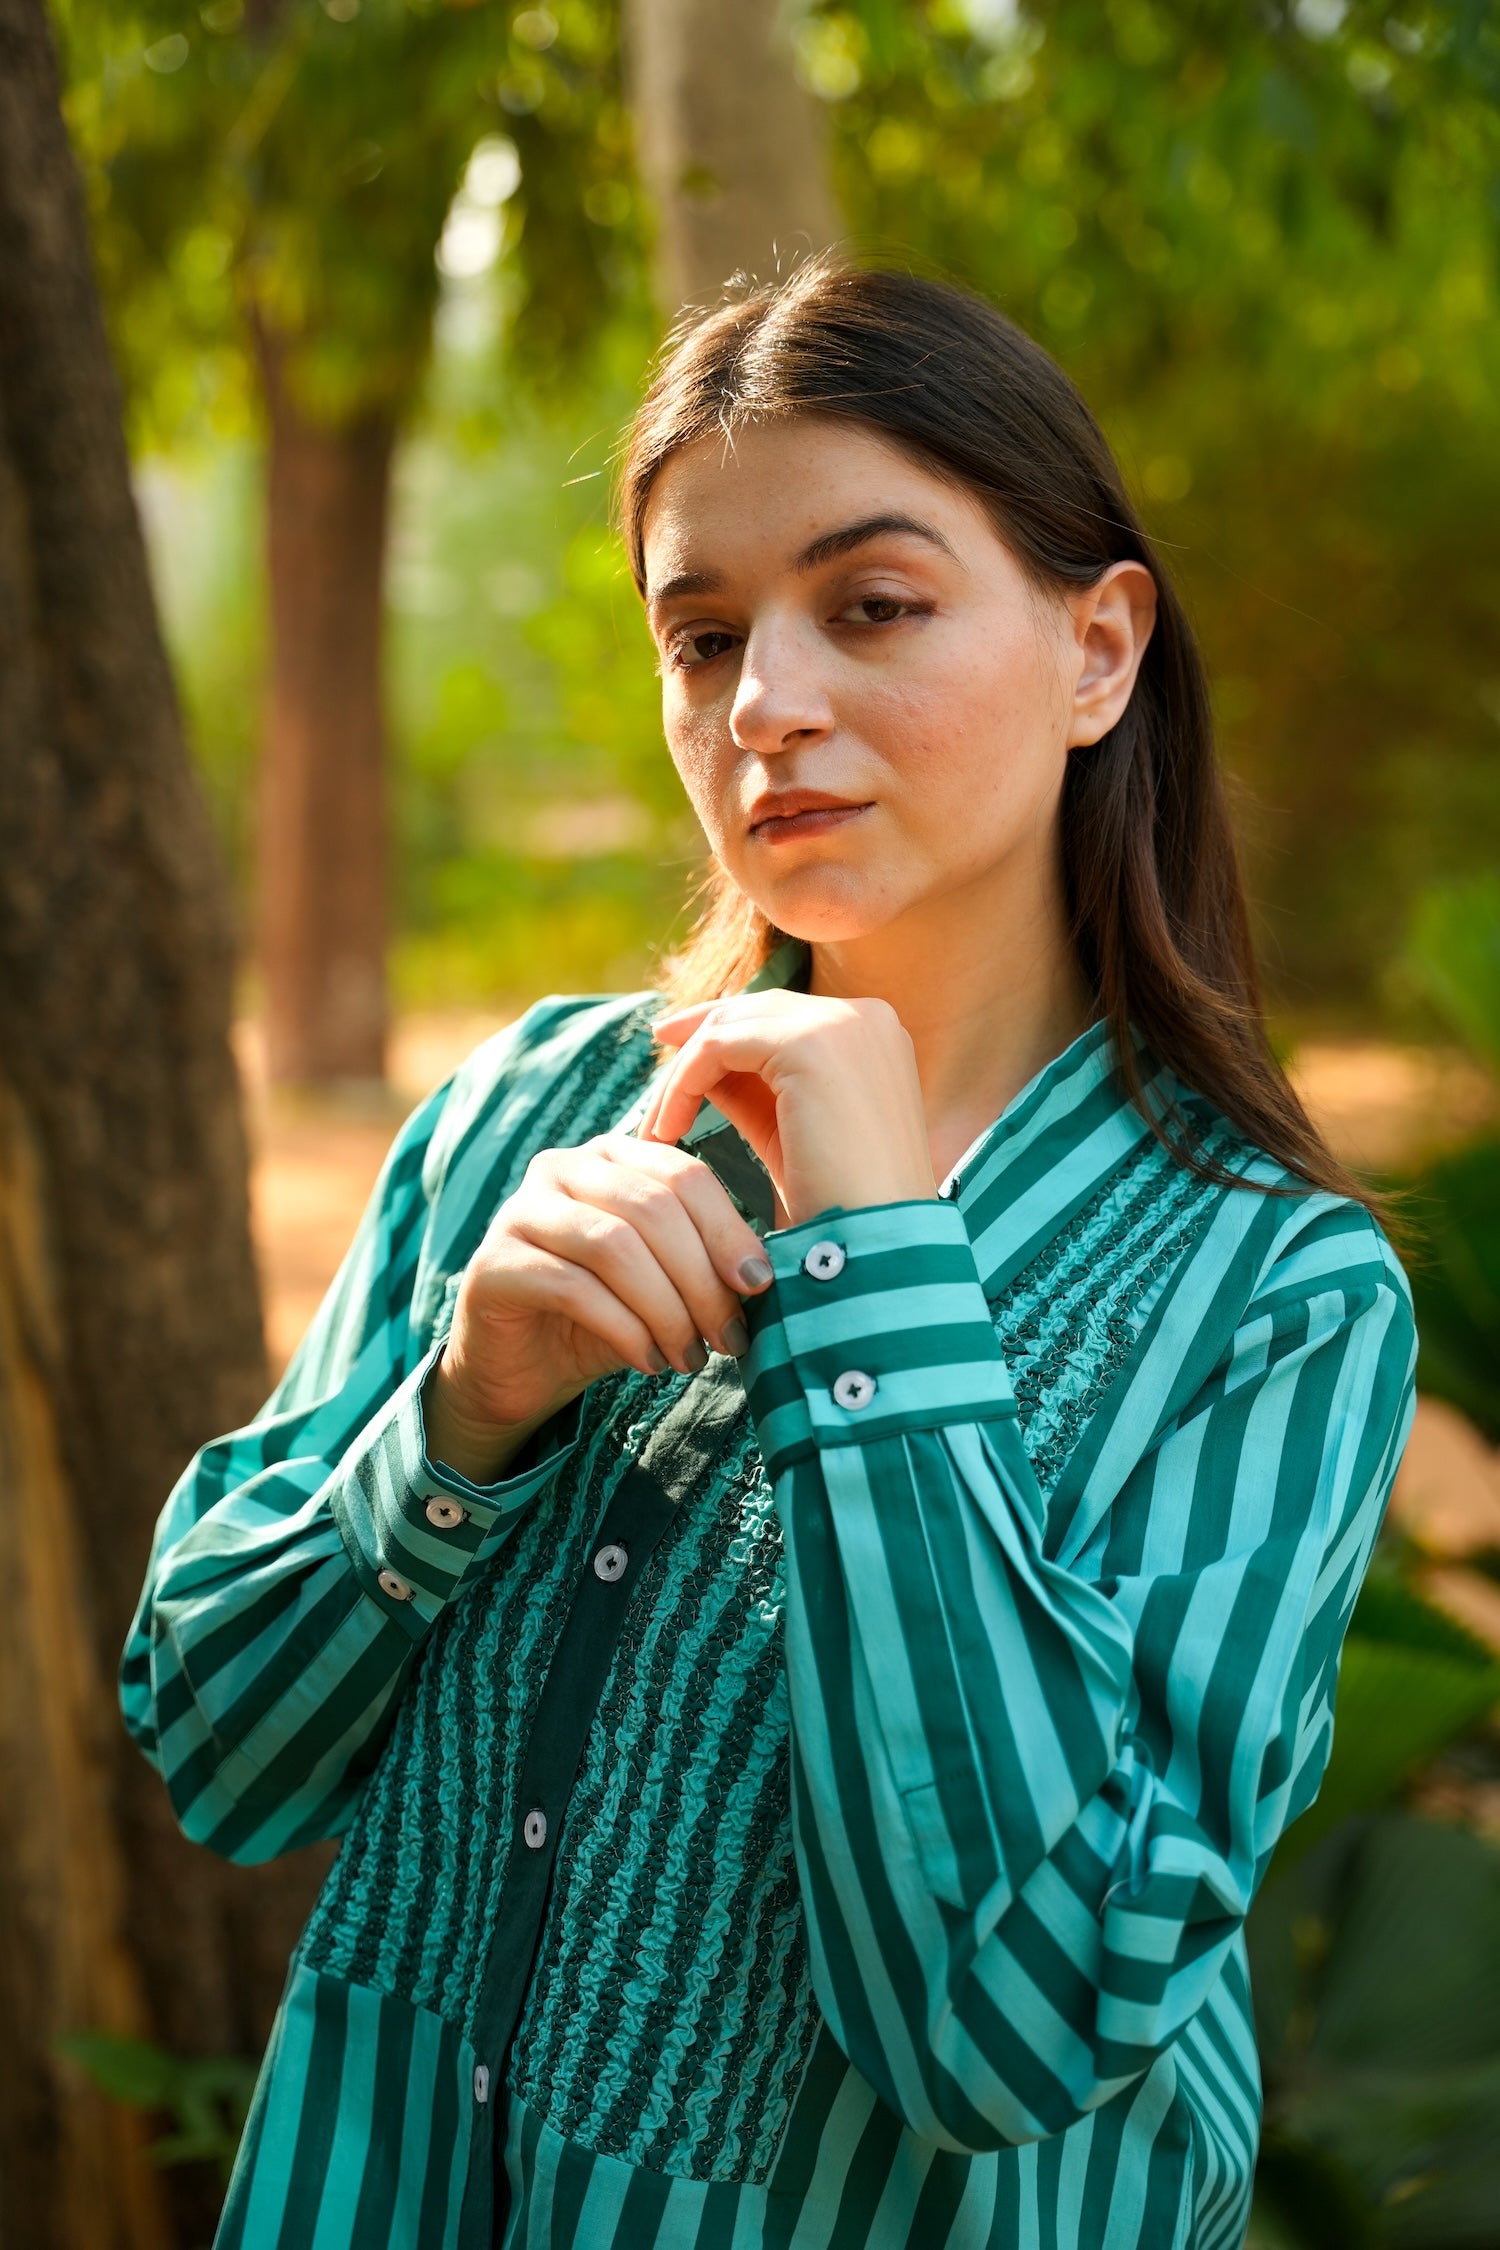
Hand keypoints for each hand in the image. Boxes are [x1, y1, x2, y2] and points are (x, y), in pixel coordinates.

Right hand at [423, 1133, 773, 1482]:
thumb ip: (702, 1261)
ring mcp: (522, 1210)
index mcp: (611, 1156)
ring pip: (615, 1246)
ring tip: (691, 1357)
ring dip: (667, 1310)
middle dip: (702, 1279)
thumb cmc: (603, 1316)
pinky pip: (574, 1288)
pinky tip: (650, 1363)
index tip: (759, 1286)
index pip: (684, 1175)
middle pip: (653, 1207)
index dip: (728, 1230)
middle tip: (729, 1338)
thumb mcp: (662, 1280)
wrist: (520, 1367)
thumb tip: (762, 1278)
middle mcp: (562, 1168)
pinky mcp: (494, 1262)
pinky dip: (625, 1330)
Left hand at [639, 988, 935, 1226]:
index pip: (783, 1014)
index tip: (677, 1045)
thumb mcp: (789, 1130)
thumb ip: (753, 1087)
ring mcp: (841, 1024)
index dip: (727, 1026)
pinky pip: (719, 1046)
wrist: (875, 1240)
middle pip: (756, 1009)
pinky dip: (684, 1084)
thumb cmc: (836, 1202)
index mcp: (873, 1034)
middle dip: (699, 1031)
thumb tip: (699, 1057)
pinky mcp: (810, 1043)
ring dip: (683, 1074)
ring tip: (658, 1127)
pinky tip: (668, 1130)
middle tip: (656, 1042)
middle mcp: (865, 1016)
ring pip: (730, 1025)